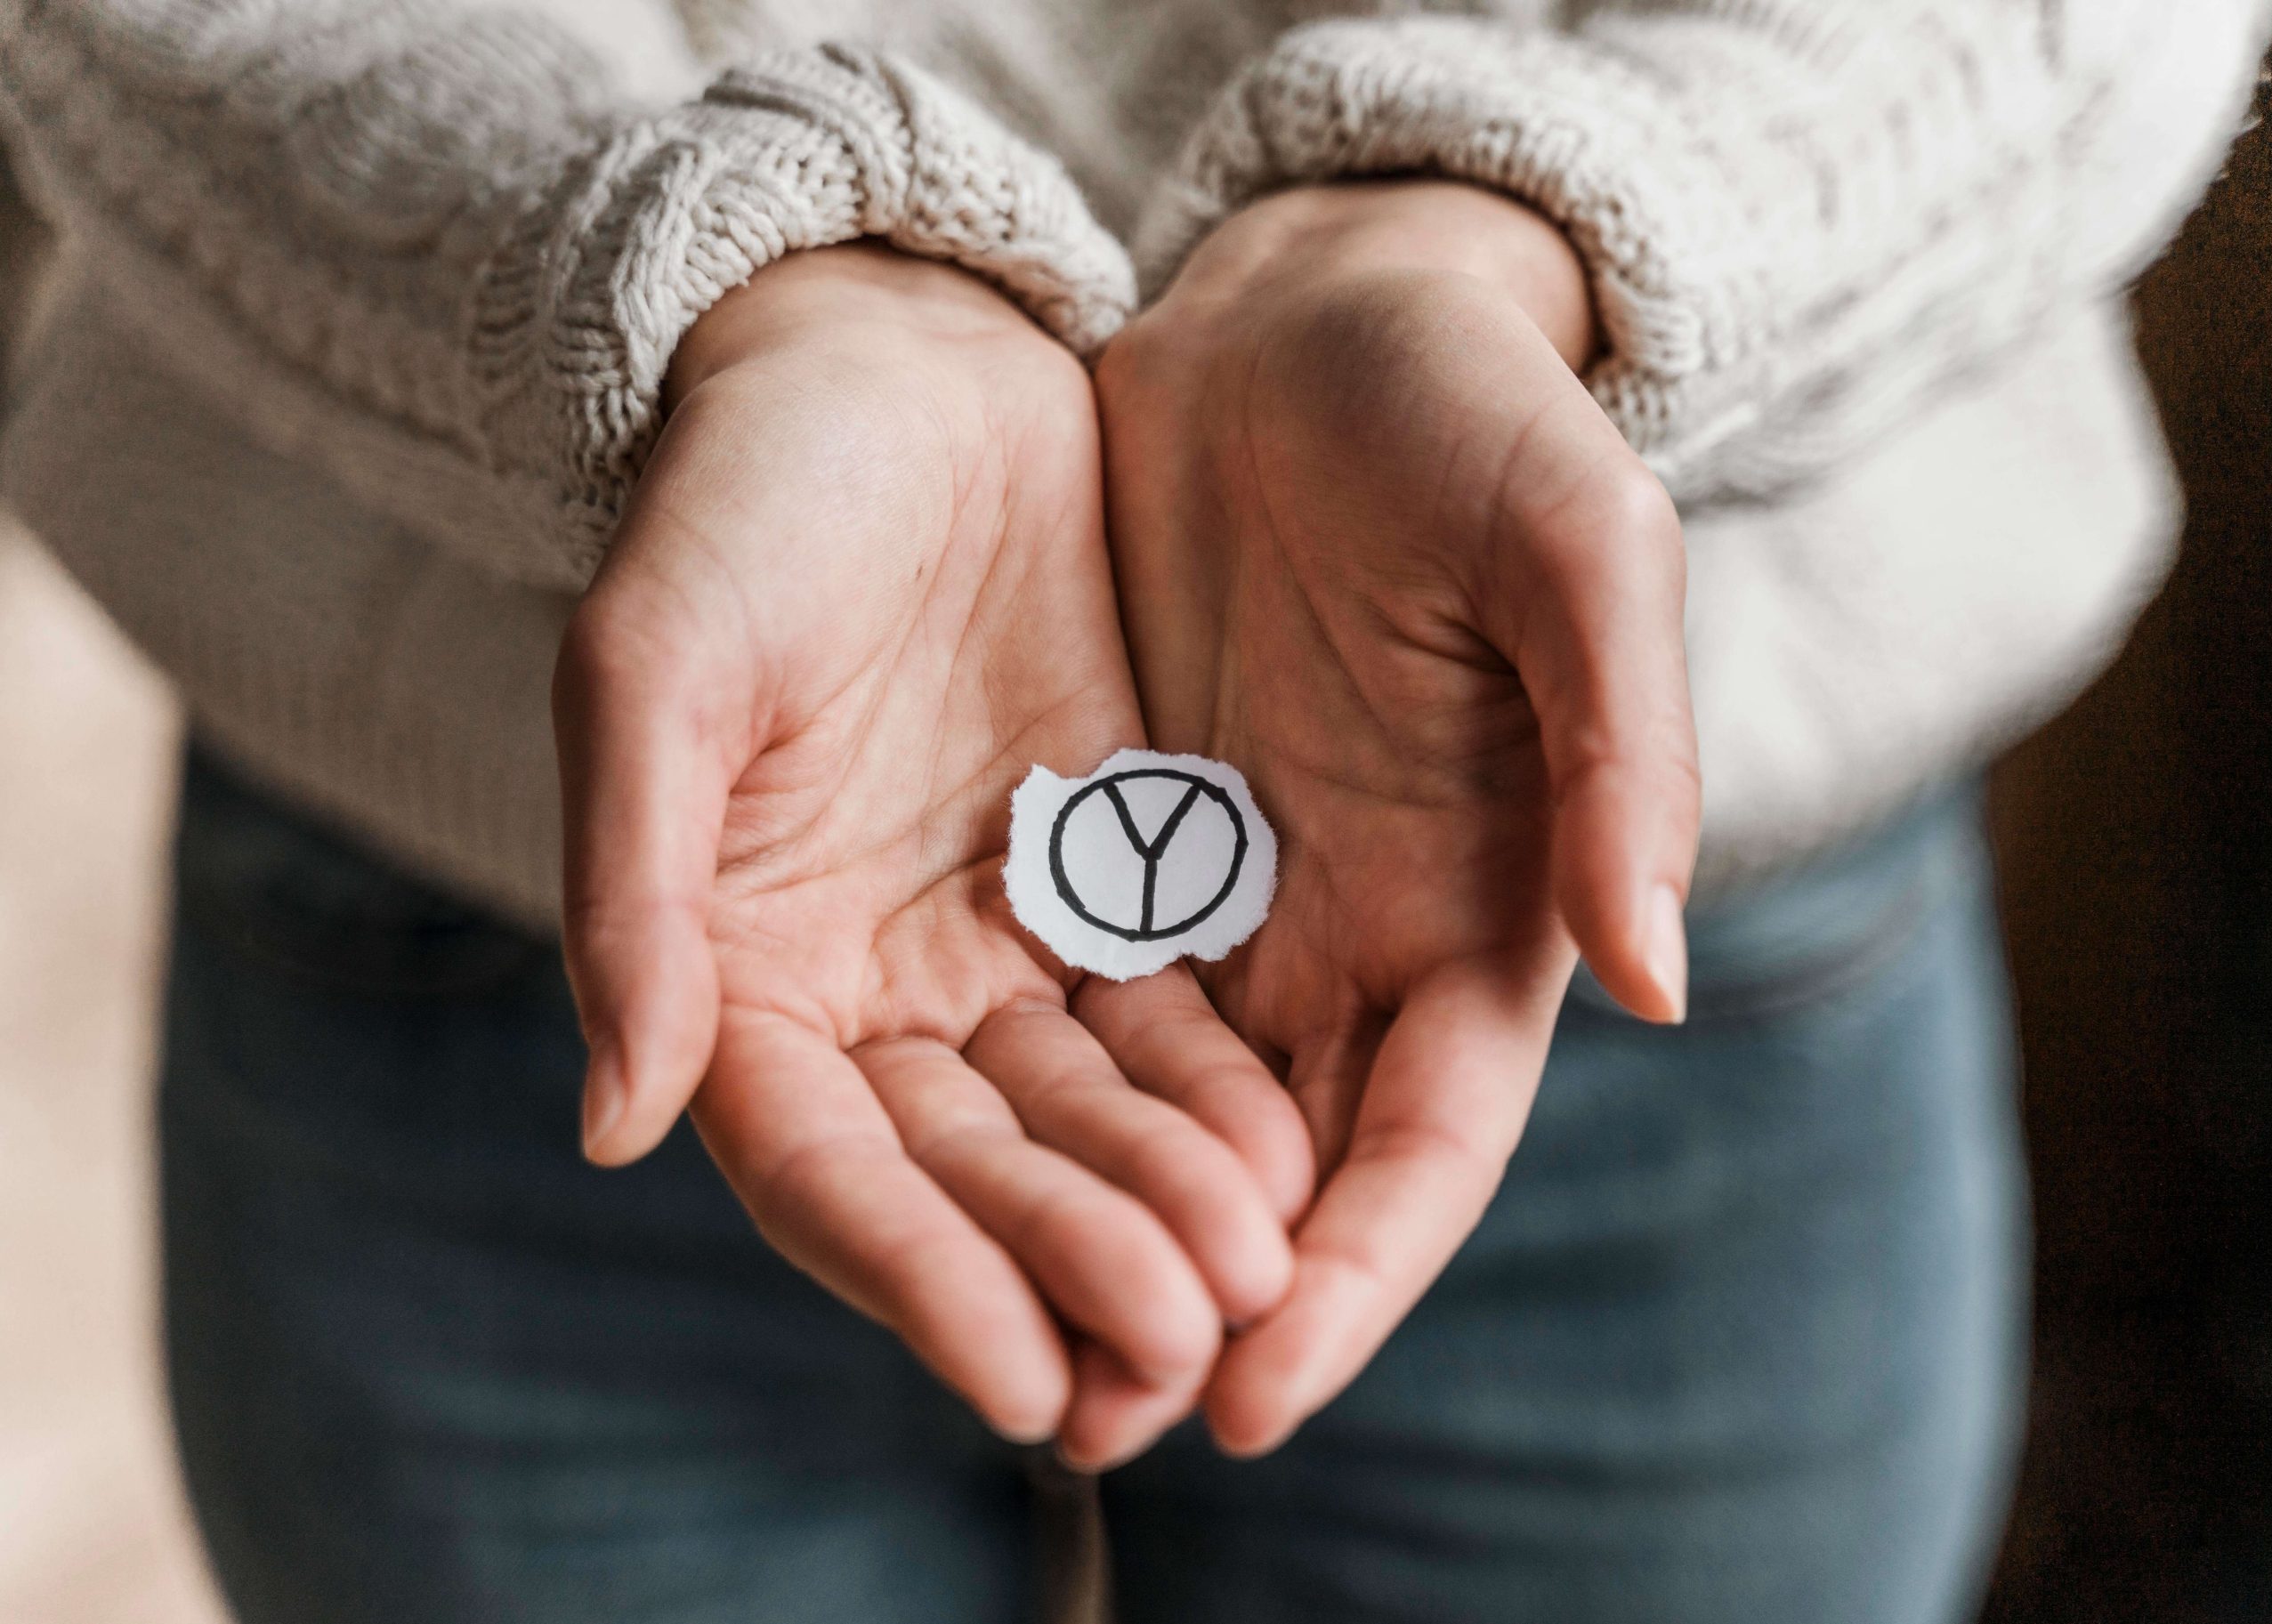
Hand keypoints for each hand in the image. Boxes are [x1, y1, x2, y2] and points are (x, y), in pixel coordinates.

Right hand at [553, 246, 1313, 1460]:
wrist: (892, 364)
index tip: (1019, 1382)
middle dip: (1071, 1261)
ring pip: (1088, 1111)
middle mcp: (874, 985)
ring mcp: (1001, 939)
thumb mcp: (659, 670)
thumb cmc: (740, 501)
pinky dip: (1224, 1091)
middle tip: (1175, 1348)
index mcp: (743, 969)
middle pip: (975, 1169)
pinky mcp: (1115, 875)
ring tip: (1254, 1280)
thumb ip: (634, 892)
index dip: (918, 1279)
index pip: (829, 1170)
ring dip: (1162, 1205)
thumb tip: (615, 1120)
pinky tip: (1296, 1158)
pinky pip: (1176, 1011)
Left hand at [1099, 182, 1700, 1453]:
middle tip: (1093, 1418)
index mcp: (1488, 907)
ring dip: (1094, 1231)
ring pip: (1162, 1114)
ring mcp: (1234, 895)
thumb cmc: (1478, 418)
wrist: (1318, 317)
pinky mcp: (1122, 835)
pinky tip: (937, 1169)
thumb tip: (1655, 978)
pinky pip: (1063, 994)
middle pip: (1285, 1172)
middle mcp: (1358, 936)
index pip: (1424, 1144)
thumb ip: (1619, 756)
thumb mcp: (1574, 552)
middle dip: (1204, 1305)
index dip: (1354, 1278)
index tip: (1253, 1394)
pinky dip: (1018, 1094)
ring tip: (1004, 1345)